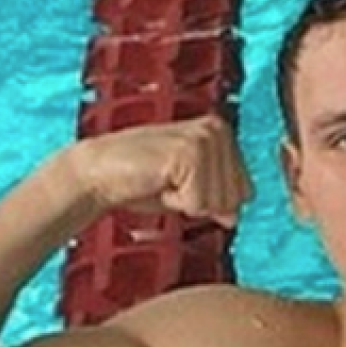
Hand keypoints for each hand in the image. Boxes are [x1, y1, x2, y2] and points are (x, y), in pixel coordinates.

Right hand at [66, 115, 252, 227]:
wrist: (99, 174)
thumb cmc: (141, 181)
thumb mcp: (191, 191)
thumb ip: (218, 198)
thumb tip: (235, 216)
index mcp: (222, 133)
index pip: (245, 191)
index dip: (213, 201)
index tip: (183, 185)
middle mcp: (217, 130)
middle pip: (235, 198)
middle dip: (202, 202)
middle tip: (171, 184)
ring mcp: (204, 139)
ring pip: (218, 202)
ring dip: (188, 202)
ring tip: (164, 181)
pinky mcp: (189, 152)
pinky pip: (198, 203)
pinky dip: (176, 202)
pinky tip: (159, 182)